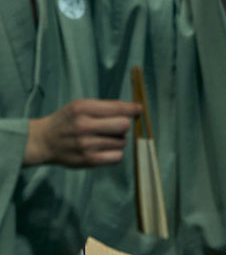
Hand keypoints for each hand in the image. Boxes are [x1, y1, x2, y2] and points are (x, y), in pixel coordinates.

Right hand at [25, 99, 141, 167]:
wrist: (44, 141)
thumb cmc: (67, 121)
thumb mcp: (81, 106)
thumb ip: (105, 106)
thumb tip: (135, 109)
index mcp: (83, 109)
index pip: (117, 108)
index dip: (133, 109)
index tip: (139, 109)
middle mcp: (84, 126)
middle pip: (123, 125)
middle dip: (123, 124)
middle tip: (115, 126)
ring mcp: (86, 145)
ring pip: (122, 142)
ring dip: (118, 140)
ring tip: (104, 138)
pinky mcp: (88, 160)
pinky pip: (117, 157)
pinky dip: (116, 153)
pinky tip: (106, 149)